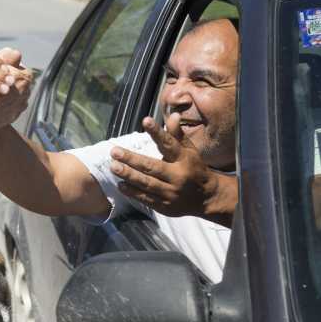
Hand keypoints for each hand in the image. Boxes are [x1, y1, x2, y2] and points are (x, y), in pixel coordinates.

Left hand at [109, 113, 235, 225]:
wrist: (207, 197)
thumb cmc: (194, 168)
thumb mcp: (190, 150)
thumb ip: (178, 135)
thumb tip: (173, 115)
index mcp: (185, 159)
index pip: (169, 144)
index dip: (157, 132)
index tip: (145, 120)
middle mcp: (178, 176)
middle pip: (152, 167)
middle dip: (132, 159)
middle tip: (114, 152)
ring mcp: (171, 193)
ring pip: (147, 184)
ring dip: (129, 175)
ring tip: (113, 167)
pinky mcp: (165, 206)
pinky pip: (146, 199)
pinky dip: (132, 192)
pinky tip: (120, 185)